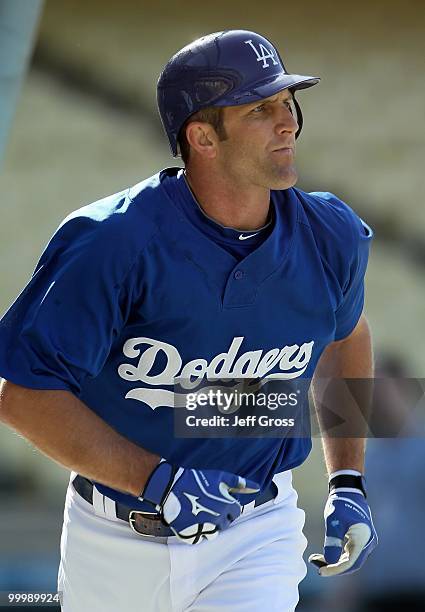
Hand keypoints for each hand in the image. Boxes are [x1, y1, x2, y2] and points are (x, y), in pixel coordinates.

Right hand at [140, 460, 259, 543]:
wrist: (172, 487)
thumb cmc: (197, 480)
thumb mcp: (221, 477)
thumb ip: (240, 483)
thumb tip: (257, 488)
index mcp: (227, 506)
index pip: (235, 512)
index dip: (228, 506)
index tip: (219, 501)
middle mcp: (218, 520)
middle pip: (226, 523)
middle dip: (221, 516)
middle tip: (209, 506)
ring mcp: (205, 529)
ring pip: (215, 532)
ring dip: (211, 525)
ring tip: (201, 514)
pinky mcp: (192, 535)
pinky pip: (200, 537)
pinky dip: (199, 531)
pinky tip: (193, 520)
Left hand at [308, 475, 376, 575]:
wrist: (348, 490)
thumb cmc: (341, 504)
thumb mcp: (333, 520)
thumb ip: (332, 541)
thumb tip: (329, 561)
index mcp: (363, 540)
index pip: (350, 563)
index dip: (335, 569)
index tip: (320, 571)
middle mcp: (368, 543)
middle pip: (351, 564)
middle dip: (334, 567)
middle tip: (317, 567)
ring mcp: (366, 541)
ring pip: (351, 559)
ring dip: (336, 562)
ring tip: (317, 559)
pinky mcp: (361, 538)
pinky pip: (351, 553)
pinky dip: (339, 555)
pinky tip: (326, 554)